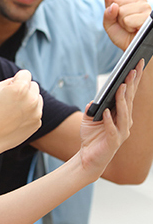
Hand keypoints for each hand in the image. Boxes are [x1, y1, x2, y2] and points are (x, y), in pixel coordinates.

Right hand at [0, 70, 42, 154]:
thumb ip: (12, 81)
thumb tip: (23, 81)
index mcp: (21, 88)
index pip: (26, 74)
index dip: (17, 79)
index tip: (10, 87)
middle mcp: (32, 99)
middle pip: (34, 85)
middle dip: (25, 89)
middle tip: (12, 99)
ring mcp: (36, 113)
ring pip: (37, 99)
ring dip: (29, 100)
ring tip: (14, 109)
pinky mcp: (37, 123)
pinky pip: (36, 112)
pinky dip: (29, 113)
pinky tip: (16, 119)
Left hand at [79, 59, 142, 179]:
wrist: (88, 158)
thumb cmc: (92, 137)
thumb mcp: (90, 118)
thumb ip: (93, 108)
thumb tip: (94, 101)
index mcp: (121, 115)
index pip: (128, 95)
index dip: (132, 80)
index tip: (136, 65)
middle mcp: (124, 123)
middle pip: (129, 100)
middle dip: (132, 84)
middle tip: (134, 69)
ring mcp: (120, 133)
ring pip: (124, 113)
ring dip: (122, 99)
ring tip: (121, 86)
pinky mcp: (112, 142)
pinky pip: (111, 129)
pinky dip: (108, 120)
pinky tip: (105, 112)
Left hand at [104, 0, 150, 49]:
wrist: (132, 47)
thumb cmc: (122, 34)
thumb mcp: (109, 24)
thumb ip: (107, 14)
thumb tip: (114, 6)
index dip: (110, 11)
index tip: (117, 18)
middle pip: (116, 2)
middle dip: (117, 16)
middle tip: (125, 23)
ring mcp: (145, 6)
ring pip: (122, 11)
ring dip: (124, 23)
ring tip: (131, 26)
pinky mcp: (149, 15)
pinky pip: (129, 20)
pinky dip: (129, 27)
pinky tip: (136, 28)